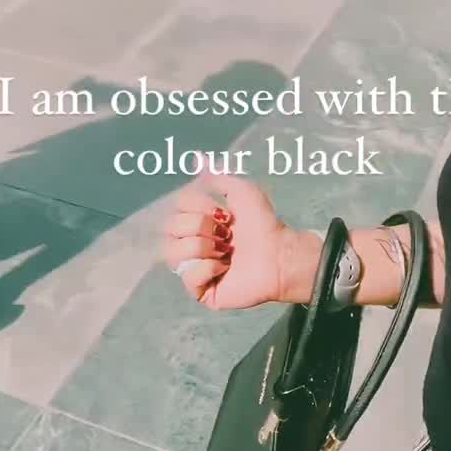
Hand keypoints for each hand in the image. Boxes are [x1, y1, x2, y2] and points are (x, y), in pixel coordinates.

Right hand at [162, 162, 291, 310]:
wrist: (279, 252)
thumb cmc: (264, 223)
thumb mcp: (242, 191)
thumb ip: (218, 177)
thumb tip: (199, 159)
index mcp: (200, 222)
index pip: (176, 208)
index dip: (196, 206)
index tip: (222, 212)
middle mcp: (193, 244)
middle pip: (170, 228)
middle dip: (200, 226)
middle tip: (226, 232)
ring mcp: (195, 268)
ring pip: (173, 253)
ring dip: (203, 246)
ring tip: (226, 250)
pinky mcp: (202, 291)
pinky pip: (187, 277)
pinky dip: (208, 268)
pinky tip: (225, 267)